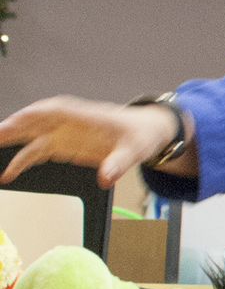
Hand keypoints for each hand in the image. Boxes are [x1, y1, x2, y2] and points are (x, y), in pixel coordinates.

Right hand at [0, 96, 185, 186]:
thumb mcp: (134, 150)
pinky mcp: (64, 146)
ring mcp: (65, 134)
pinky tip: (9, 172)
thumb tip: (106, 178)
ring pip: (32, 136)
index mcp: (86, 116)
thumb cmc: (140, 134)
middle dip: (14, 127)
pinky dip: (23, 160)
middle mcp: (71, 123)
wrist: (146, 133)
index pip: (55, 110)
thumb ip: (118, 164)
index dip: (34, 114)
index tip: (17, 121)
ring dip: (13, 142)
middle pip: (36, 121)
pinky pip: (38, 151)